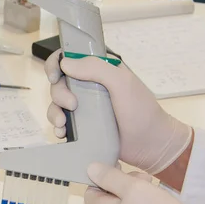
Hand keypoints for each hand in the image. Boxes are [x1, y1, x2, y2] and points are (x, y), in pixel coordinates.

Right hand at [45, 49, 191, 174]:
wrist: (150, 145)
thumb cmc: (141, 111)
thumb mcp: (122, 83)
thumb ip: (97, 68)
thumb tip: (65, 64)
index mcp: (99, 69)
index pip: (69, 57)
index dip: (56, 64)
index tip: (56, 77)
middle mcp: (89, 85)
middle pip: (59, 82)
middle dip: (59, 94)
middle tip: (72, 106)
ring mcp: (84, 106)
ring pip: (56, 103)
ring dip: (55, 112)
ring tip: (64, 125)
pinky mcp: (81, 125)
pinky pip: (60, 123)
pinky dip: (57, 127)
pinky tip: (63, 134)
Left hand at [85, 162, 204, 203]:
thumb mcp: (133, 188)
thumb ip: (110, 177)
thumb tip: (90, 169)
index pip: (90, 191)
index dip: (102, 178)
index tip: (121, 170)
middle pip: (107, 198)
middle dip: (122, 183)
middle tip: (142, 178)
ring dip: (134, 193)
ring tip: (152, 187)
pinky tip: (157, 201)